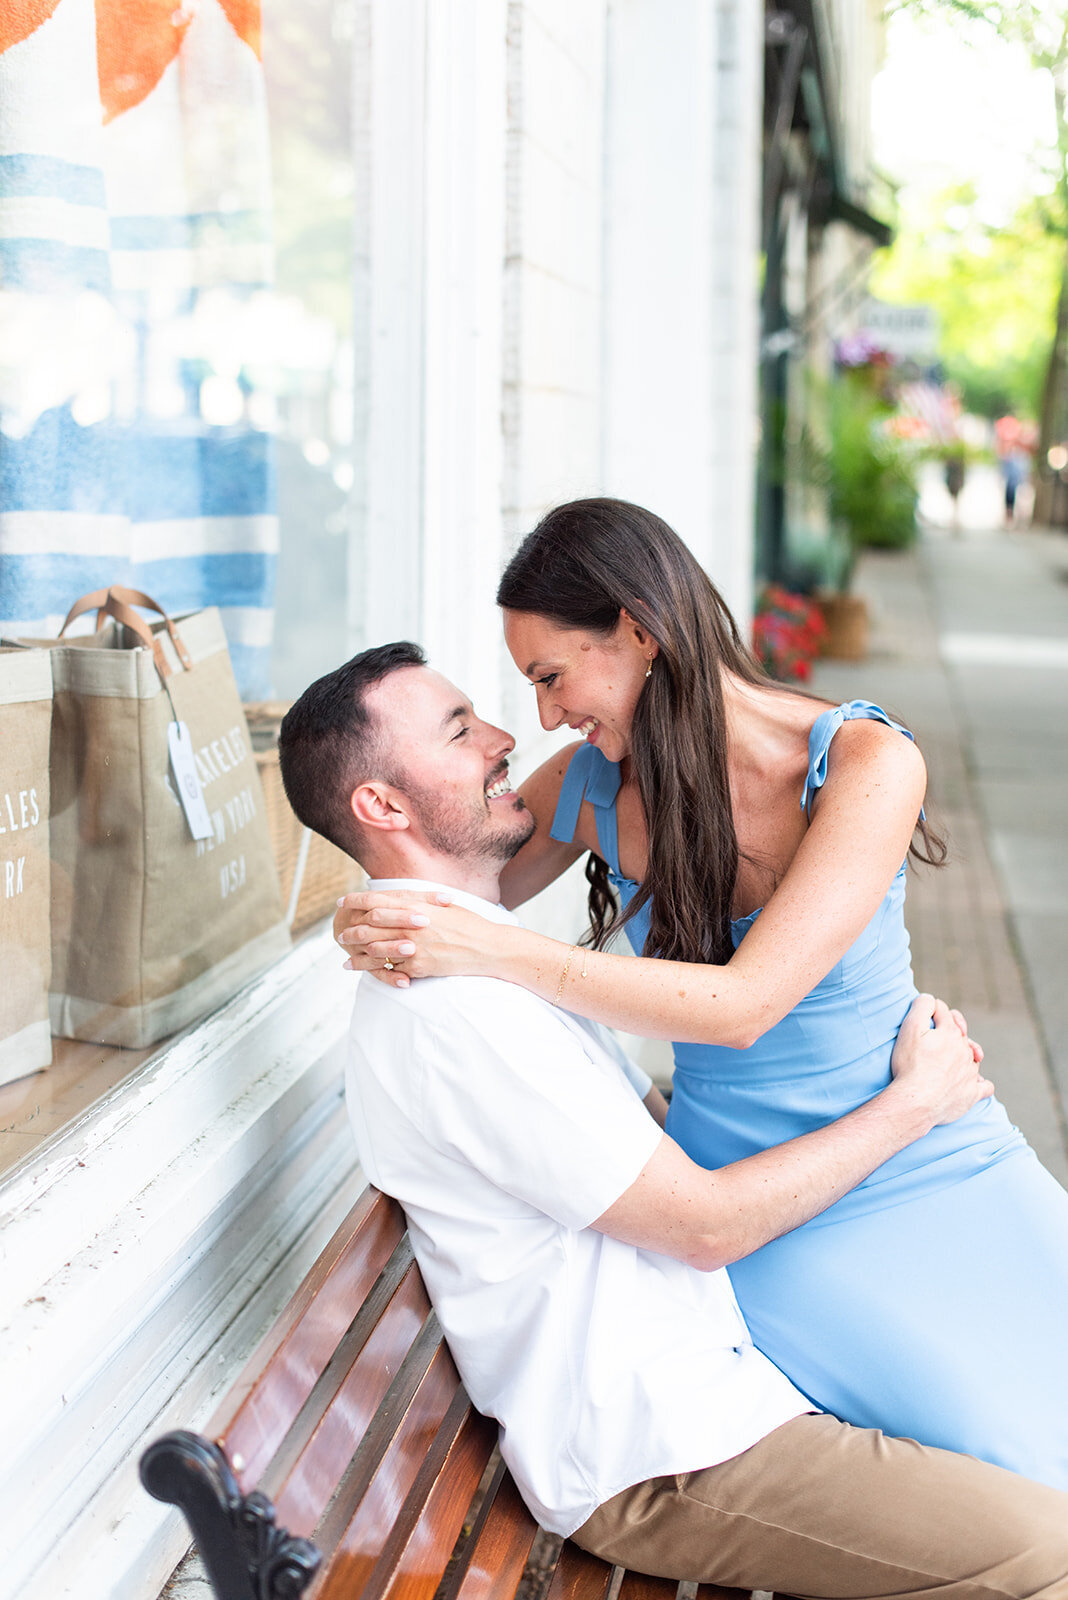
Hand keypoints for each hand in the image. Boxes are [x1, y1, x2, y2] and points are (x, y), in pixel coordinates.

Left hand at [333, 890, 505, 988]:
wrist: (488, 947)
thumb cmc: (470, 924)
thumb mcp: (445, 905)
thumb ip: (421, 901)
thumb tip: (405, 897)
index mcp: (415, 907)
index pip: (377, 901)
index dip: (356, 901)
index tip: (342, 901)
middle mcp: (411, 926)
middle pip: (370, 926)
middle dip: (351, 929)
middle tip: (339, 932)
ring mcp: (413, 948)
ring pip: (375, 949)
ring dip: (357, 951)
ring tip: (345, 952)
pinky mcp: (419, 967)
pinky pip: (390, 969)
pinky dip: (373, 969)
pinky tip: (363, 970)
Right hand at [889, 994, 993, 1127]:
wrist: (916, 1101)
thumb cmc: (910, 1065)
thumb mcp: (910, 1028)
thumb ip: (922, 1006)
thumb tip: (930, 998)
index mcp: (952, 1033)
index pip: (945, 1013)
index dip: (934, 1012)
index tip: (924, 1017)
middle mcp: (965, 1051)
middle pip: (961, 1034)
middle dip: (950, 1032)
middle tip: (935, 1039)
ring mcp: (970, 1073)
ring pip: (972, 1058)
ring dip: (964, 1056)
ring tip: (948, 1062)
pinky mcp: (972, 1094)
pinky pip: (985, 1086)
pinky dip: (980, 1083)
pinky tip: (973, 1083)